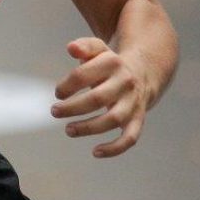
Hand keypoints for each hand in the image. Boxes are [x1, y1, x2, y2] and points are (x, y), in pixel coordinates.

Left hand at [51, 38, 151, 157]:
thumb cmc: (111, 64)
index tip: (58, 93)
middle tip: (54, 111)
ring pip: (112, 119)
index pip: (83, 74)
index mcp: (112, 63)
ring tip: (68, 130)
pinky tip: (95, 152)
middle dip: (72, 108)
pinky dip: (114, 148)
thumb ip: (84, 46)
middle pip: (97, 98)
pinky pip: (130, 138)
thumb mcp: (98, 49)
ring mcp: (133, 103)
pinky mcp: (138, 119)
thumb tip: (71, 48)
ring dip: (88, 128)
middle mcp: (125, 83)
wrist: (144, 71)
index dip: (67, 85)